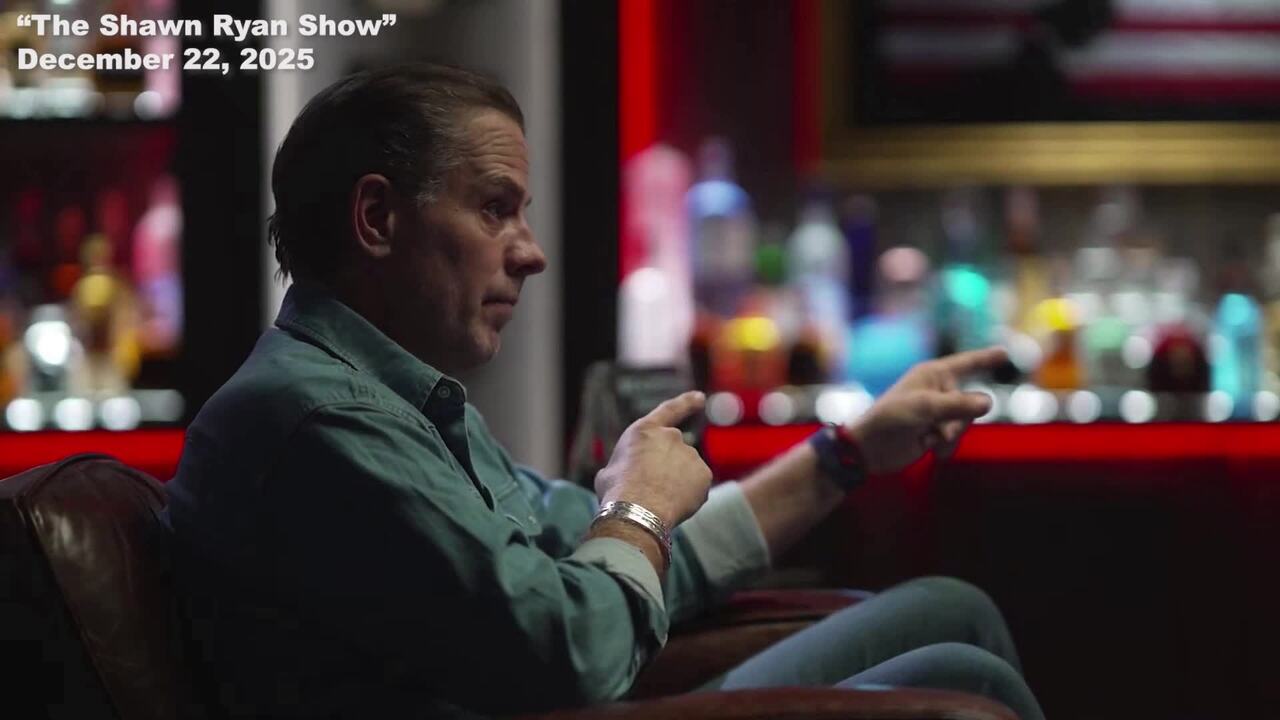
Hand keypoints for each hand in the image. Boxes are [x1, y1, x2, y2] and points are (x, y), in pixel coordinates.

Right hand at [594, 390, 711, 528]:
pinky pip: (697, 486)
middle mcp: (672, 437)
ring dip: (677, 482)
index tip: (700, 397)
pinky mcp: (704, 475)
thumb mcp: (609, 472)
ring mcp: (691, 455)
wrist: (637, 510)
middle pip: (675, 451)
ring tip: (659, 500)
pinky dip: (689, 495)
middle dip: (668, 467)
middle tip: (653, 489)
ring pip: (686, 471)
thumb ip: (625, 465)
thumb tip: (624, 473)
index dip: (686, 403)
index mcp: (645, 431)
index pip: (670, 410)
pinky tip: (674, 505)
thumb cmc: (617, 491)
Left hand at [846, 347, 1005, 473]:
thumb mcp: (925, 408)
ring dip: (949, 436)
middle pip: (972, 404)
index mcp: (933, 374)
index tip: (1005, 353)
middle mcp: (938, 390)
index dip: (986, 358)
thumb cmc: (891, 418)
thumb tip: (989, 402)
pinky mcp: (935, 432)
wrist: (870, 449)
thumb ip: (958, 405)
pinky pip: (956, 439)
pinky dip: (945, 447)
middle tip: (936, 428)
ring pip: (965, 424)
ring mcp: (938, 413)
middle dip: (957, 421)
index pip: (967, 363)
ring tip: (926, 439)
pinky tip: (927, 449)